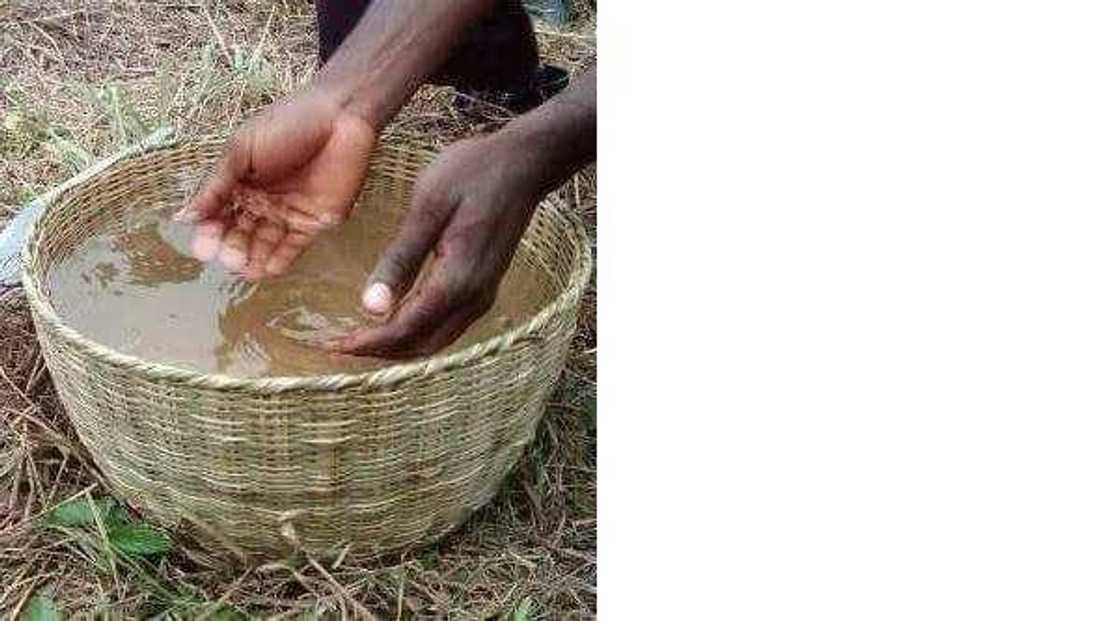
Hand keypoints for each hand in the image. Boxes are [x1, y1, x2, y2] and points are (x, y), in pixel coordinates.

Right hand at [176, 93, 376, 278]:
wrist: (340, 116)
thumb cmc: (288, 123)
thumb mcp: (242, 150)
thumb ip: (216, 185)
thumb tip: (184, 217)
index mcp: (238, 182)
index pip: (216, 214)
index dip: (209, 231)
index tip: (203, 246)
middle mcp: (260, 202)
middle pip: (239, 233)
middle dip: (231, 247)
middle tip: (227, 256)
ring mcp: (286, 213)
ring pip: (263, 244)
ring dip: (252, 258)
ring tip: (244, 267)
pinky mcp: (314, 222)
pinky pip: (292, 247)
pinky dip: (279, 260)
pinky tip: (266, 269)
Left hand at [325, 133, 546, 357]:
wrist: (522, 164)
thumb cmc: (473, 174)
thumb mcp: (428, 208)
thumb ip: (401, 259)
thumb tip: (371, 306)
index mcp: (458, 280)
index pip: (406, 329)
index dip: (368, 342)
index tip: (334, 343)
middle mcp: (474, 298)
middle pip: (422, 346)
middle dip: (379, 352)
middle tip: (338, 344)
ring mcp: (482, 295)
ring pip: (436, 341)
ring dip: (398, 346)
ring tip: (360, 338)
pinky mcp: (483, 287)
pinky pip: (446, 326)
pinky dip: (416, 333)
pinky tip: (394, 320)